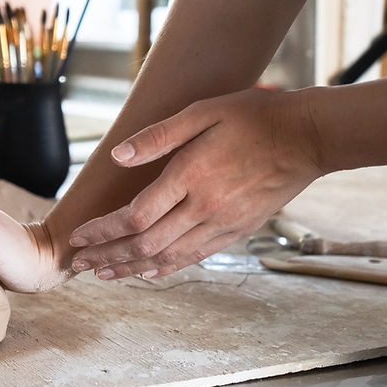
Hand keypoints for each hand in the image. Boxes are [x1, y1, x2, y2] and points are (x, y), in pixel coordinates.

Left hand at [69, 87, 325, 279]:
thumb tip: (117, 157)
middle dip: (107, 256)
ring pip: (167, 257)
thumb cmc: (254, 116)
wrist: (309, 137)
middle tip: (77, 264)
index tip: (79, 236)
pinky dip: (166, 267)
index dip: (103, 230)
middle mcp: (204, 207)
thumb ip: (158, 136)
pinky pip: (195, 257)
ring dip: (130, 268)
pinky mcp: (237, 231)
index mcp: (191, 176)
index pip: (135, 216)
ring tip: (103, 274)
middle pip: (145, 244)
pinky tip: (147, 272)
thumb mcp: (203, 112)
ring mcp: (222, 223)